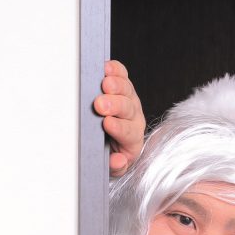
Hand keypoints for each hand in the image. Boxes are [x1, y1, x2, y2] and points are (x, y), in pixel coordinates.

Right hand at [93, 60, 144, 176]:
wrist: (112, 144)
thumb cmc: (110, 154)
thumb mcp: (112, 167)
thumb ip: (116, 166)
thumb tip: (118, 160)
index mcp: (132, 139)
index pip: (128, 133)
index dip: (119, 128)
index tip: (107, 124)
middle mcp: (134, 119)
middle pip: (128, 109)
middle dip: (115, 106)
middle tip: (101, 104)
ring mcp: (130, 101)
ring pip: (127, 91)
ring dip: (116, 86)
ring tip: (106, 83)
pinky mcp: (123, 88)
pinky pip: (122, 76)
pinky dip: (116, 70)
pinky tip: (107, 67)